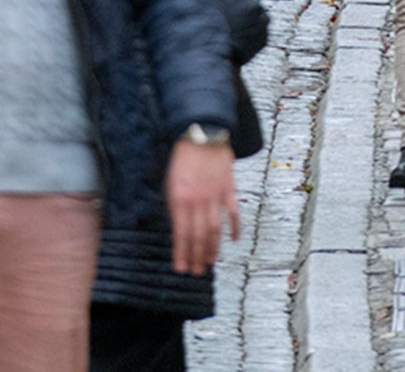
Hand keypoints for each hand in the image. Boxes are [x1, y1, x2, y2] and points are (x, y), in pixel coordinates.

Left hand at [166, 137, 240, 275]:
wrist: (202, 133)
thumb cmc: (182, 156)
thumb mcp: (169, 180)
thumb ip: (174, 204)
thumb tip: (178, 225)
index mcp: (179, 198)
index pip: (181, 233)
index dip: (181, 253)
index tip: (181, 267)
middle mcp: (197, 201)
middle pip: (198, 236)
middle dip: (196, 256)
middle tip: (196, 271)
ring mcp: (214, 196)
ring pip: (214, 229)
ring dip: (212, 248)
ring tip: (210, 263)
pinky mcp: (228, 189)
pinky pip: (233, 213)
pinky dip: (234, 228)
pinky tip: (234, 240)